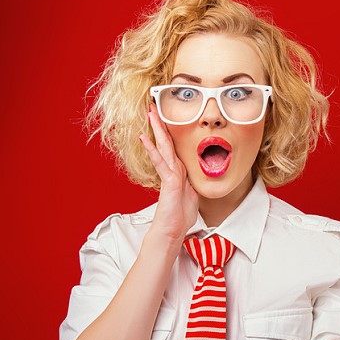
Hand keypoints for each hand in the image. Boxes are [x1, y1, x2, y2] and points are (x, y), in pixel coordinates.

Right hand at [139, 105, 198, 245]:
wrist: (171, 232)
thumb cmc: (180, 217)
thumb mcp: (191, 195)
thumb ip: (190, 184)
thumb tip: (193, 179)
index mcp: (179, 172)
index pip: (174, 147)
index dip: (170, 132)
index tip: (166, 117)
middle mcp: (173, 170)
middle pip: (166, 143)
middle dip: (161, 124)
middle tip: (153, 107)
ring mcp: (170, 175)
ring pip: (163, 148)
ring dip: (157, 130)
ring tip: (150, 114)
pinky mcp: (169, 183)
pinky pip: (162, 163)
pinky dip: (154, 150)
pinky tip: (146, 139)